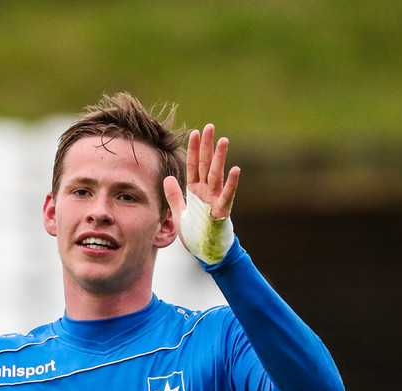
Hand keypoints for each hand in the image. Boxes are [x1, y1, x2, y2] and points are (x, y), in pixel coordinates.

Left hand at [163, 124, 240, 264]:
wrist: (206, 253)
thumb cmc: (195, 234)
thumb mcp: (180, 214)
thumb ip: (174, 196)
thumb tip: (167, 178)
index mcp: (196, 192)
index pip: (194, 166)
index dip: (194, 150)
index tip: (194, 132)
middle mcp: (207, 193)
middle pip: (207, 166)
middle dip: (207, 147)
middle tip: (210, 127)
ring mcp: (215, 201)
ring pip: (217, 176)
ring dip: (220, 159)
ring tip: (223, 140)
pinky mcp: (222, 213)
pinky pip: (227, 197)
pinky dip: (231, 184)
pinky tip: (234, 169)